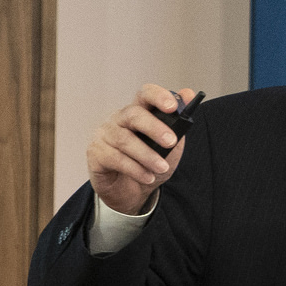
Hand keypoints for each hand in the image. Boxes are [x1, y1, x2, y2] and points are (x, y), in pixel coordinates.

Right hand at [87, 83, 197, 215]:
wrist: (133, 192)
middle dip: (154, 128)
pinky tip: (148, 177)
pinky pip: (116, 158)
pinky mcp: (96, 153)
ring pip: (125, 140)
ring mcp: (105, 135)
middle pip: (134, 115)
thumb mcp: (171, 146)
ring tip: (162, 167)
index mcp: (139, 112)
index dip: (158, 96)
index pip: (145, 95)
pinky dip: (135, 169)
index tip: (173, 106)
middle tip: (171, 141)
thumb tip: (189, 93)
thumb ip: (179, 124)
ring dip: (147, 155)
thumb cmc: (150, 163)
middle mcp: (119, 119)